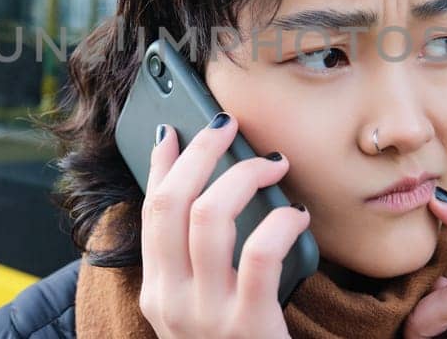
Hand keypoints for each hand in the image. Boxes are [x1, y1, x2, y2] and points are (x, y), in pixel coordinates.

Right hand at [138, 113, 311, 337]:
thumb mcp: (201, 310)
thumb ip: (198, 263)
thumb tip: (210, 190)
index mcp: (157, 294)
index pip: (150, 211)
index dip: (161, 164)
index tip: (175, 131)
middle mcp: (172, 302)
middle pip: (172, 203)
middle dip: (201, 153)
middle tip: (229, 128)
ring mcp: (206, 314)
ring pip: (211, 216)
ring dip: (244, 175)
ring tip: (272, 164)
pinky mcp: (249, 323)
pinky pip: (259, 252)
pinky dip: (280, 221)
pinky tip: (295, 214)